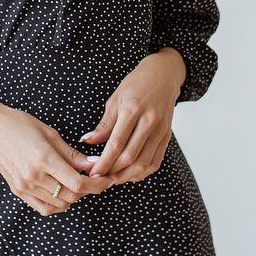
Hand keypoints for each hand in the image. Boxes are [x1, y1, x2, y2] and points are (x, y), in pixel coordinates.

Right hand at [0, 103, 115, 215]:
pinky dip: (57, 205)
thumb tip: (94, 165)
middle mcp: (34, 176)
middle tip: (95, 180)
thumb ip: (73, 154)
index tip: (106, 180)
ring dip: (73, 197)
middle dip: (88, 191)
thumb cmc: (21, 125)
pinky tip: (61, 193)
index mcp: (44, 159)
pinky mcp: (18, 191)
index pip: (78, 183)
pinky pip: (43, 208)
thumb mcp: (50, 134)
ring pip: (59, 205)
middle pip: (71, 196)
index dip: (97, 185)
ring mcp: (25, 186)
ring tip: (77, 183)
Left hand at [75, 51, 182, 184]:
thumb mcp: (115, 100)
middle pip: (130, 156)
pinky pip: (155, 161)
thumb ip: (104, 124)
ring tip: (113, 179)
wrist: (163, 76)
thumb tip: (88, 141)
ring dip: (127, 175)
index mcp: (132, 110)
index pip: (116, 144)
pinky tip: (130, 174)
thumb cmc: (136, 85)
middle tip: (100, 179)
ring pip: (144, 163)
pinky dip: (143, 172)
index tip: (93, 172)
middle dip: (113, 171)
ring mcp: (161, 130)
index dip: (103, 162)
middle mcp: (149, 121)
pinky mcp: (167, 136)